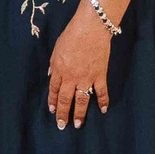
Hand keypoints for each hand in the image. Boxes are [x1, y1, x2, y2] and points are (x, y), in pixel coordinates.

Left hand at [46, 5, 112, 130]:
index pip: (54, 90)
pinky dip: (103, 101)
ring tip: (78, 124)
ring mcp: (86, 78)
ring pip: (81, 100)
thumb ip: (53, 63)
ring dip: (80, 113)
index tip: (53, 111)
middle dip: (63, 113)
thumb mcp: (56, 48)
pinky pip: (101, 92)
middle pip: (65, 99)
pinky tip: (103, 110)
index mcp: (59, 69)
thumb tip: (51, 74)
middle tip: (62, 125)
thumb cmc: (72, 35)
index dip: (53, 101)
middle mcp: (71, 77)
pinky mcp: (99, 75)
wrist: (90, 28)